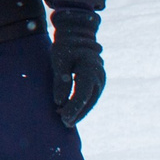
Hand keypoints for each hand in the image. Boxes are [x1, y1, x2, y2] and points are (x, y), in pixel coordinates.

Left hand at [49, 10, 104, 126]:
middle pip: (89, 101)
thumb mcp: (59, 60)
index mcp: (90, 69)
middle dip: (77, 114)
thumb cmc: (65, 46)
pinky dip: (82, 105)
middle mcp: (99, 76)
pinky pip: (91, 97)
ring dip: (80, 111)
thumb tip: (59, 101)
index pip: (83, 95)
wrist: (78, 36)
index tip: (64, 118)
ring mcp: (101, 79)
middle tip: (64, 123)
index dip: (74, 108)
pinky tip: (71, 111)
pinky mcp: (98, 82)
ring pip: (92, 100)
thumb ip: (60, 80)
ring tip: (65, 120)